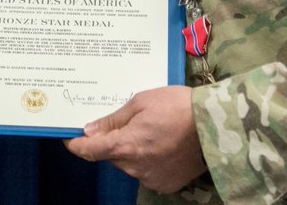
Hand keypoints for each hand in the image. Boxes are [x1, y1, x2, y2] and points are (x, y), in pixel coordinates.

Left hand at [64, 86, 206, 193]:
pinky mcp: (166, 184)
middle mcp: (134, 167)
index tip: (70, 136)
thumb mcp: (141, 102)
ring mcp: (151, 179)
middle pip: (110, 155)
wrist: (217, 125)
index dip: (75, 143)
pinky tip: (163, 144)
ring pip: (129, 163)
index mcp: (124, 146)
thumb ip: (113, 119)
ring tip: (151, 130)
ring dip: (132, 150)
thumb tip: (90, 130)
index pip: (88, 151)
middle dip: (112, 140)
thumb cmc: (178, 106)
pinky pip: (147, 172)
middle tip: (127, 121)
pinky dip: (149, 160)